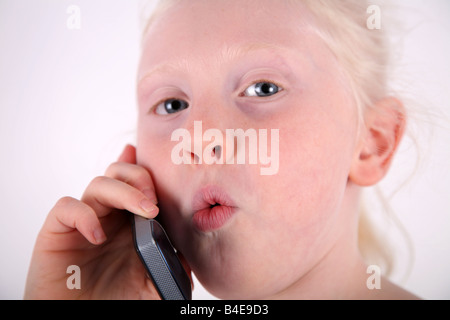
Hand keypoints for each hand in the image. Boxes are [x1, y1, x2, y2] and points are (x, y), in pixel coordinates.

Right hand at [24, 145, 189, 298]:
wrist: (82, 319)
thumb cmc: (115, 300)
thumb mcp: (152, 284)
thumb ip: (171, 265)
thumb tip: (191, 254)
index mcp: (129, 220)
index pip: (136, 182)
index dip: (145, 168)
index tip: (162, 167)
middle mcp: (107, 215)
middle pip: (119, 173)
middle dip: (140, 177)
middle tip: (155, 202)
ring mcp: (83, 221)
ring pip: (98, 184)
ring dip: (124, 192)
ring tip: (145, 212)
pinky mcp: (57, 232)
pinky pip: (65, 207)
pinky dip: (83, 215)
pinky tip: (98, 237)